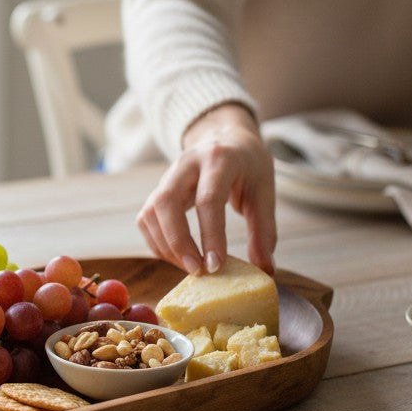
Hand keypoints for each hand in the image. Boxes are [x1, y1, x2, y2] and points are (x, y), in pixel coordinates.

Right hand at [136, 103, 276, 275]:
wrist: (226, 139)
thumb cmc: (248, 167)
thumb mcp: (264, 192)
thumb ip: (264, 230)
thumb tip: (265, 270)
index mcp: (219, 159)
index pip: (208, 199)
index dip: (210, 235)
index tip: (216, 266)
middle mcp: (187, 164)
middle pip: (167, 203)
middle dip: (178, 243)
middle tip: (197, 271)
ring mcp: (168, 176)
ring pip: (151, 212)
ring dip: (166, 246)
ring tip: (190, 267)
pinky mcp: (158, 190)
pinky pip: (146, 219)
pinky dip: (158, 243)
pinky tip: (178, 256)